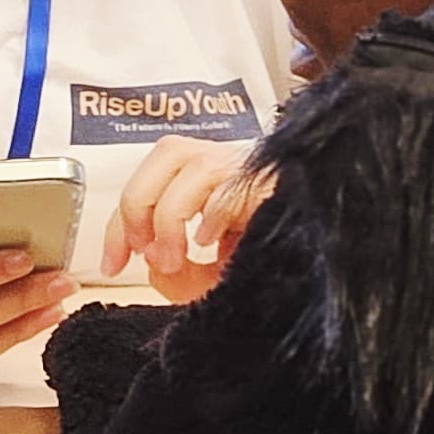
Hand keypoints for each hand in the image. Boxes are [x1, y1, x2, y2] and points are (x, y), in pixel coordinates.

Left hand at [100, 140, 264, 302]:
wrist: (322, 276)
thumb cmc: (266, 272)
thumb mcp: (205, 280)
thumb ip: (171, 271)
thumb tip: (151, 260)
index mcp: (212, 180)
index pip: (151, 179)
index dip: (119, 220)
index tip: (111, 264)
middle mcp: (233, 165)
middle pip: (168, 152)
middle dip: (138, 203)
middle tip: (140, 251)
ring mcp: (257, 170)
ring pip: (195, 164)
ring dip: (169, 215)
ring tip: (172, 259)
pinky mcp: (277, 183)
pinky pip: (234, 185)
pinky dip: (212, 215)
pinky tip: (213, 244)